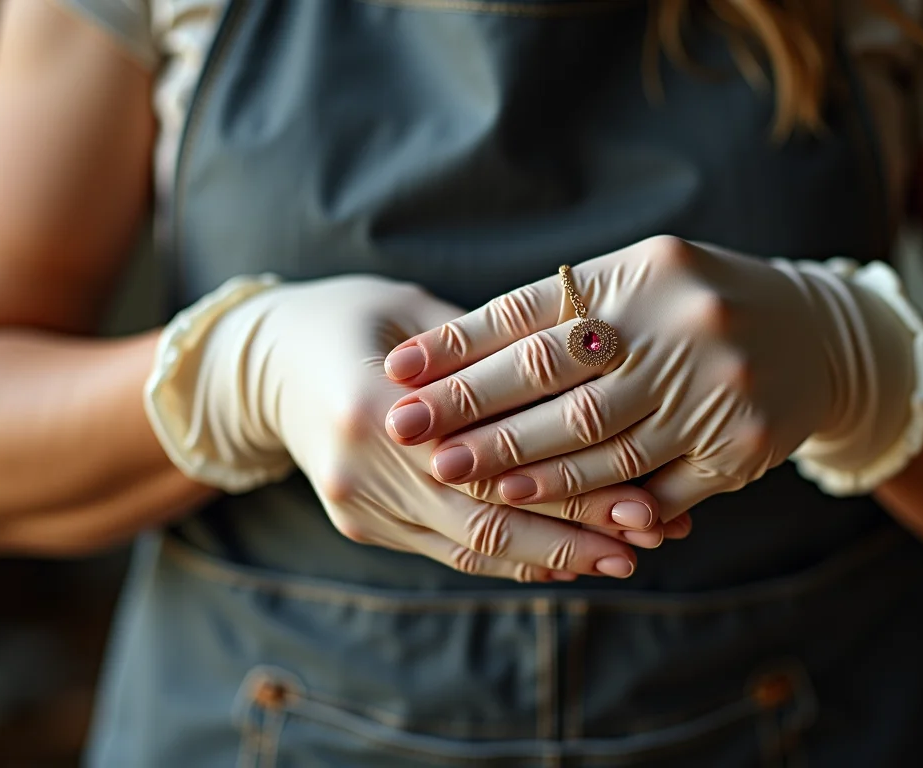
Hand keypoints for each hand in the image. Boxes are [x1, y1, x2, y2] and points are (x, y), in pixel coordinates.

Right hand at [179, 275, 661, 580]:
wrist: (267, 364)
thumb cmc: (355, 317)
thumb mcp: (417, 311)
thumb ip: (491, 352)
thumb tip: (594, 375)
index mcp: (370, 404)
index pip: (490, 464)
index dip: (570, 489)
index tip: (643, 497)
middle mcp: (359, 468)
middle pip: (486, 520)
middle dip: (577, 533)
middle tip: (655, 534)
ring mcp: (357, 506)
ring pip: (472, 548)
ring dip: (556, 555)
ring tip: (629, 551)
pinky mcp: (362, 525)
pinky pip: (450, 551)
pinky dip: (513, 555)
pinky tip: (569, 556)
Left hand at [381, 236, 918, 519]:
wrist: (817, 336)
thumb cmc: (697, 303)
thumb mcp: (636, 278)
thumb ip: (555, 308)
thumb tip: (442, 350)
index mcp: (646, 272)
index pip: (534, 312)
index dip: (461, 345)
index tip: (399, 372)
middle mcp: (684, 324)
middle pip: (559, 382)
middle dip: (478, 414)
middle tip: (413, 436)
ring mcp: (716, 389)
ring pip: (600, 443)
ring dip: (524, 466)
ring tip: (462, 476)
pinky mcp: (740, 447)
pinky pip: (654, 487)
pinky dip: (596, 502)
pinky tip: (547, 510)